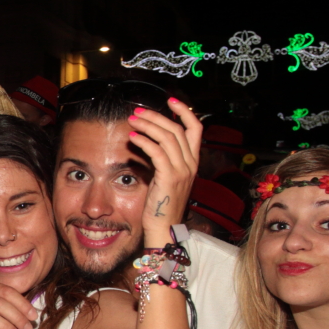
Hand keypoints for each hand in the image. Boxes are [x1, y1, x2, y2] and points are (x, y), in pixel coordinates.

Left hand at [127, 99, 202, 242]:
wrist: (164, 227)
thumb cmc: (161, 204)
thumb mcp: (166, 177)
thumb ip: (162, 158)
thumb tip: (147, 140)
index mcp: (193, 162)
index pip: (196, 129)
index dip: (185, 112)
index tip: (171, 101)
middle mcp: (190, 164)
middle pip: (178, 129)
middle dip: (157, 116)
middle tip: (138, 111)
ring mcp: (182, 170)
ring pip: (167, 137)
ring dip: (147, 125)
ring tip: (132, 120)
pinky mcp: (169, 177)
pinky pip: (157, 152)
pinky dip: (144, 141)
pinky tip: (132, 137)